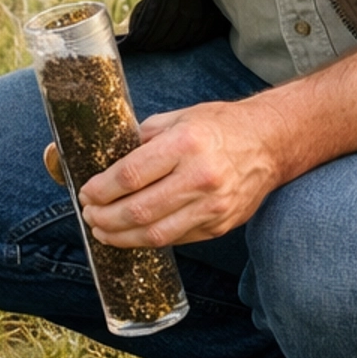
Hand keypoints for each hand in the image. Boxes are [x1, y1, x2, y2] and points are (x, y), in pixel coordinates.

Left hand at [75, 100, 282, 246]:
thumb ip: (142, 140)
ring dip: (120, 237)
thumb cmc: (219, 126)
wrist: (269, 143)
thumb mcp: (178, 119)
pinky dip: (148, 239)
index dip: (101, 189)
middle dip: (104, 217)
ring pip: (154, 234)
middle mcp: (200, 177)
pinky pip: (175, 239)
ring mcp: (212, 206)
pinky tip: (132, 233)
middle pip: (138, 210)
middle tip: (89, 214)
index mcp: (185, 144)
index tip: (86, 192)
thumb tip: (104, 160)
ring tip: (103, 230)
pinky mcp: (219, 226)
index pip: (130, 175)